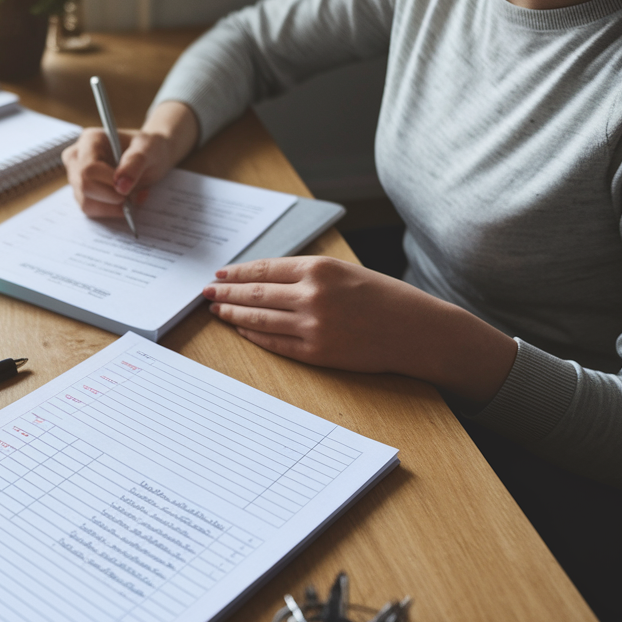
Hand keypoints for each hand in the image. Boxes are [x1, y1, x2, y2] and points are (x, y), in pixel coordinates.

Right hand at [62, 100, 198, 218]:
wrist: (150, 156)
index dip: (109, 183)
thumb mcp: (149, 149)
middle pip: (84, 187)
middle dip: (112, 197)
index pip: (88, 169)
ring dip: (113, 206)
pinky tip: (125, 200)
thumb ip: (135, 163)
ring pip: (86, 202)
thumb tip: (121, 186)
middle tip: (133, 193)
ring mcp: (76, 176)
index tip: (128, 186)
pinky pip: (90, 210)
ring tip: (132, 195)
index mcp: (89, 140)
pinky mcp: (81, 193)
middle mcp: (77, 157)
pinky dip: (111, 210)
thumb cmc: (148, 148)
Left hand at [203, 256, 517, 405]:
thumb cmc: (383, 297)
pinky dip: (254, 336)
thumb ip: (308, 273)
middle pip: (255, 294)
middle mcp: (312, 295)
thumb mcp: (345, 272)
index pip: (265, 269)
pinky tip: (241, 330)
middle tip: (206, 292)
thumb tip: (265, 278)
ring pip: (259, 319)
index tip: (220, 274)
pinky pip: (275, 343)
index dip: (238, 273)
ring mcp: (313, 326)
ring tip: (217, 311)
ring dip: (233, 315)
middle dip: (226, 293)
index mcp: (319, 268)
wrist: (416, 330)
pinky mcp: (317, 352)